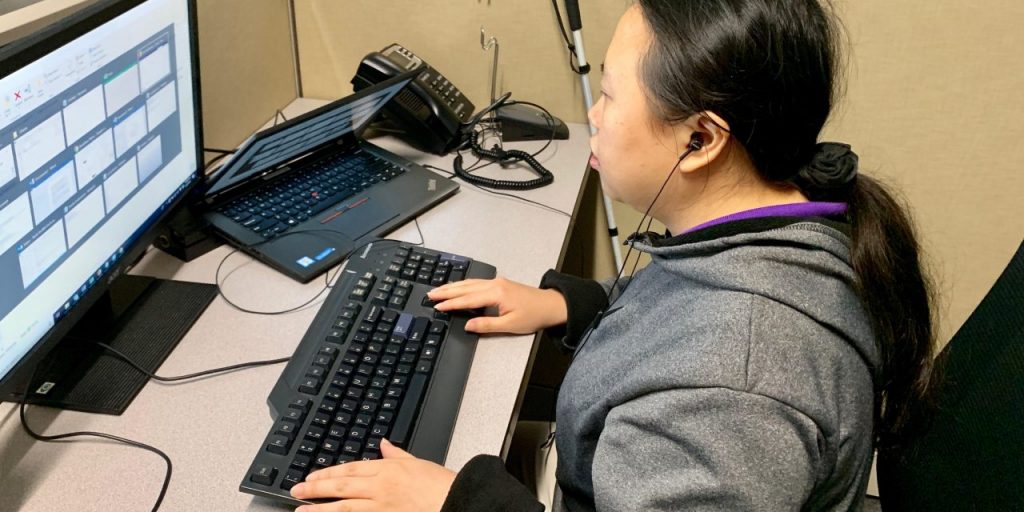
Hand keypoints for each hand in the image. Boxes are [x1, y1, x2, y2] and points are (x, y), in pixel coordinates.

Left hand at [290, 439, 455, 511]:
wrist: (456, 502)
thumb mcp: (417, 463)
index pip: (349, 470)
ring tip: (301, 509)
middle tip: (296, 491)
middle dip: (315, 488)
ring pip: (342, 507)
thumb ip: (397, 455)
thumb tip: (384, 444)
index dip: (328, 473)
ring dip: (319, 508)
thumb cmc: (441, 486)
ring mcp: (380, 507)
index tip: (312, 476)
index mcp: (387, 469)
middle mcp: (380, 487)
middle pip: (340, 486)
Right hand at [427, 278, 567, 333]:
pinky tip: (458, 287)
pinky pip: (476, 282)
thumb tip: (468, 325)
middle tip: (430, 294)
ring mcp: (497, 282)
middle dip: (447, 291)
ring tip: (439, 289)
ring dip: (453, 286)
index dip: (451, 304)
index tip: (438, 306)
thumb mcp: (510, 325)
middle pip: (465, 288)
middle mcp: (494, 284)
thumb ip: (486, 325)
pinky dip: (464, 285)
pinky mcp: (500, 283)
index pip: (467, 299)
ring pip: (470, 283)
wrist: (551, 305)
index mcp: (496, 294)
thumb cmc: (534, 316)